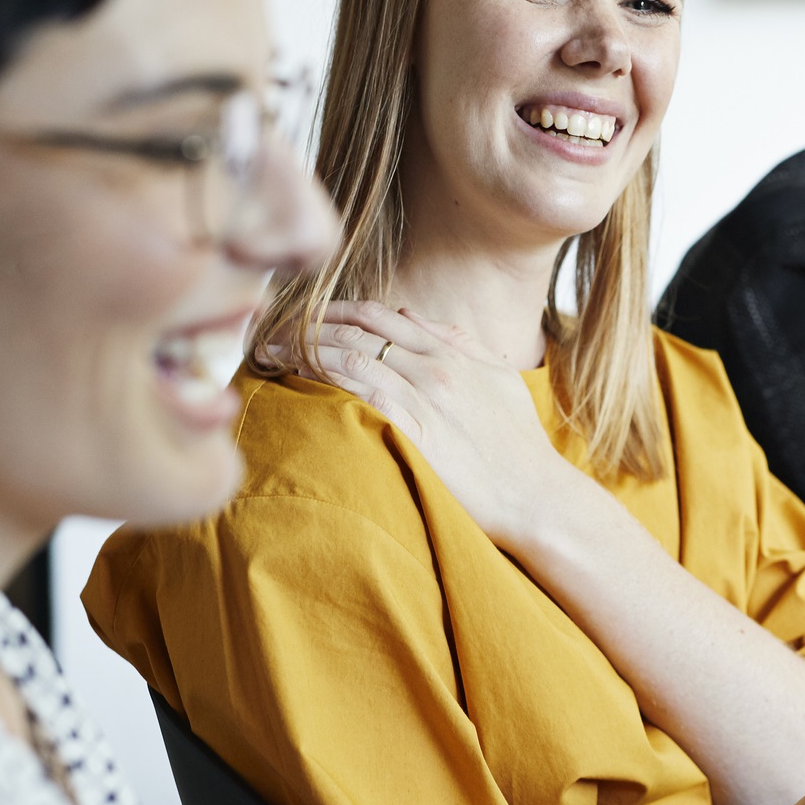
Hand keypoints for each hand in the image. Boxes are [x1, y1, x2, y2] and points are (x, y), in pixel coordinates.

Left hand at [285, 300, 573, 545]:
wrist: (536, 495)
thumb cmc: (519, 446)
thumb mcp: (499, 379)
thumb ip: (458, 342)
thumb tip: (412, 317)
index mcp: (451, 351)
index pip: (378, 314)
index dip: (333, 309)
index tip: (302, 314)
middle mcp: (434, 366)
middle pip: (355, 329)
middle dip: (306, 324)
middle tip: (269, 330)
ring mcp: (424, 396)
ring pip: (350, 354)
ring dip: (302, 347)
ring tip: (268, 350)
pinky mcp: (414, 430)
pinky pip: (359, 391)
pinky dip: (324, 376)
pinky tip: (297, 377)